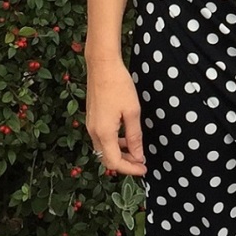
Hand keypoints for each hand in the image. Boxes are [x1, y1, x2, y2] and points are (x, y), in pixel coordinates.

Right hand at [85, 59, 145, 175]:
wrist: (102, 66)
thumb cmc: (119, 86)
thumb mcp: (132, 112)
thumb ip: (134, 136)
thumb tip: (138, 156)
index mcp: (103, 133)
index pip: (114, 162)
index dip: (129, 170)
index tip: (144, 169)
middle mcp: (93, 132)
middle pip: (107, 159)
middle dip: (124, 164)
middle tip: (141, 163)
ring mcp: (91, 125)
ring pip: (104, 149)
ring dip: (119, 153)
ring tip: (136, 151)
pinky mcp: (92, 118)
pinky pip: (102, 138)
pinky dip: (114, 143)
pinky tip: (126, 137)